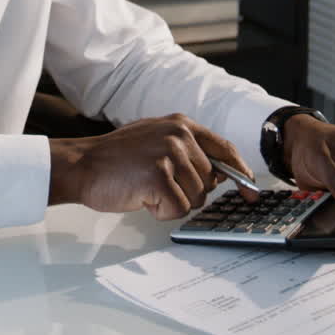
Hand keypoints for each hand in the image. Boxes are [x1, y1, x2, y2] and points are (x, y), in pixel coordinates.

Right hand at [48, 114, 255, 218]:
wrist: (83, 165)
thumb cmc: (117, 158)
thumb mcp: (156, 140)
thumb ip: (187, 150)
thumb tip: (220, 172)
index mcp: (181, 124)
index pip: (225, 148)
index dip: (241, 172)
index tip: (251, 190)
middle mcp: (179, 135)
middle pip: (210, 181)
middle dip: (188, 192)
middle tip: (157, 184)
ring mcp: (169, 154)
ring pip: (196, 198)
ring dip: (172, 202)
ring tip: (146, 187)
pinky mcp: (159, 176)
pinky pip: (178, 209)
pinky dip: (160, 211)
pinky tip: (142, 196)